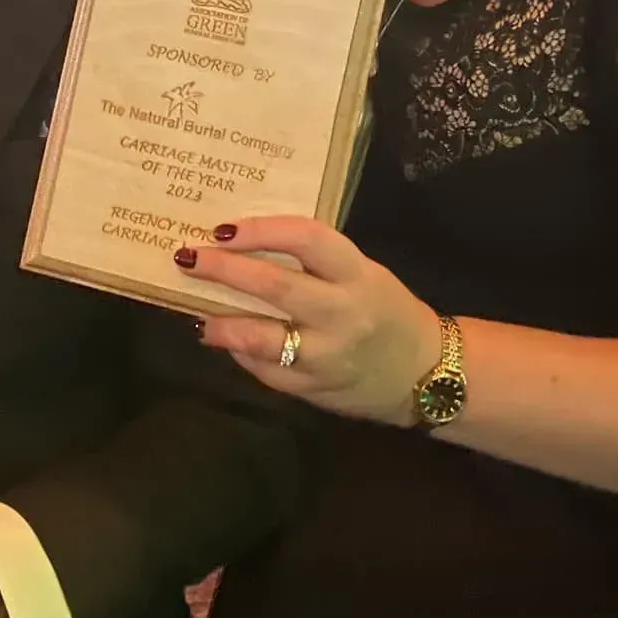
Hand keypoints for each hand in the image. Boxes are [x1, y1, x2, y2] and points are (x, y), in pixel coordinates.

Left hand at [186, 217, 443, 424]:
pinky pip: (269, 371)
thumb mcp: (363, 274)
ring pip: (264, 339)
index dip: (261, 230)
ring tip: (201, 317)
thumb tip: (245, 247)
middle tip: (188, 257)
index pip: (306, 239)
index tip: (223, 228)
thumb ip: (315, 263)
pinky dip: (242, 355)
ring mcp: (328, 355)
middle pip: (276, 286)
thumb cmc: (387, 311)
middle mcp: (343, 312)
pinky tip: (228, 343)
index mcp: (357, 274)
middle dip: (225, 270)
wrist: (428, 374)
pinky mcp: (316, 390)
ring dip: (223, 325)